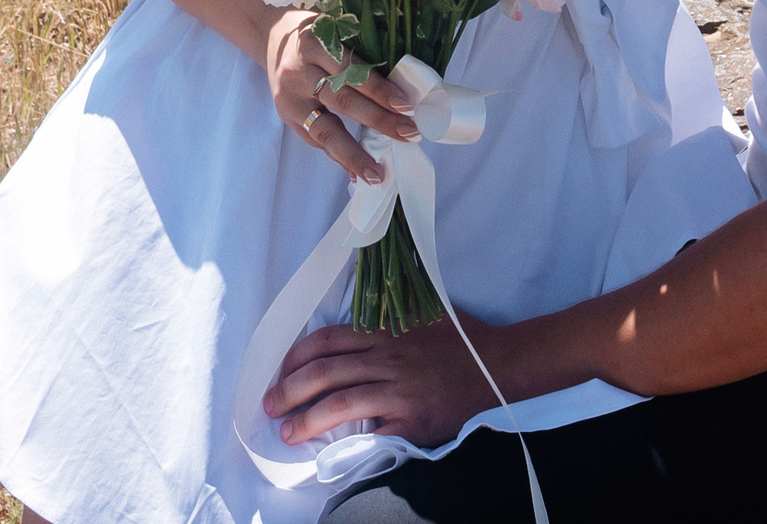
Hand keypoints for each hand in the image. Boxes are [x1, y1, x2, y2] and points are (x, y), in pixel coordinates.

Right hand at [266, 10, 414, 185]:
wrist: (270, 35)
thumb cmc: (315, 31)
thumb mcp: (334, 28)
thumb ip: (359, 53)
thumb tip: (398, 90)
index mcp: (315, 43)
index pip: (351, 70)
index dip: (378, 89)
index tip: (406, 106)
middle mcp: (299, 71)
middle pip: (342, 100)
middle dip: (378, 121)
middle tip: (409, 135)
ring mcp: (290, 97)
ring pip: (325, 129)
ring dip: (354, 154)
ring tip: (376, 174)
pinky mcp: (286, 115)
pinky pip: (314, 140)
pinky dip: (337, 157)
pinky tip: (355, 172)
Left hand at [266, 316, 496, 448]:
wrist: (496, 364)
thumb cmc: (459, 338)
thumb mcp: (421, 311)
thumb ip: (388, 314)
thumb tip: (358, 314)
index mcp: (382, 333)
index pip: (325, 342)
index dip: (296, 358)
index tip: (281, 373)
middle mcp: (384, 359)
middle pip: (323, 373)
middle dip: (289, 391)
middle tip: (270, 407)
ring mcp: (397, 391)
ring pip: (340, 403)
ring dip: (307, 420)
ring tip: (288, 433)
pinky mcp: (412, 419)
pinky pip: (373, 433)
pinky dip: (349, 444)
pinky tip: (331, 454)